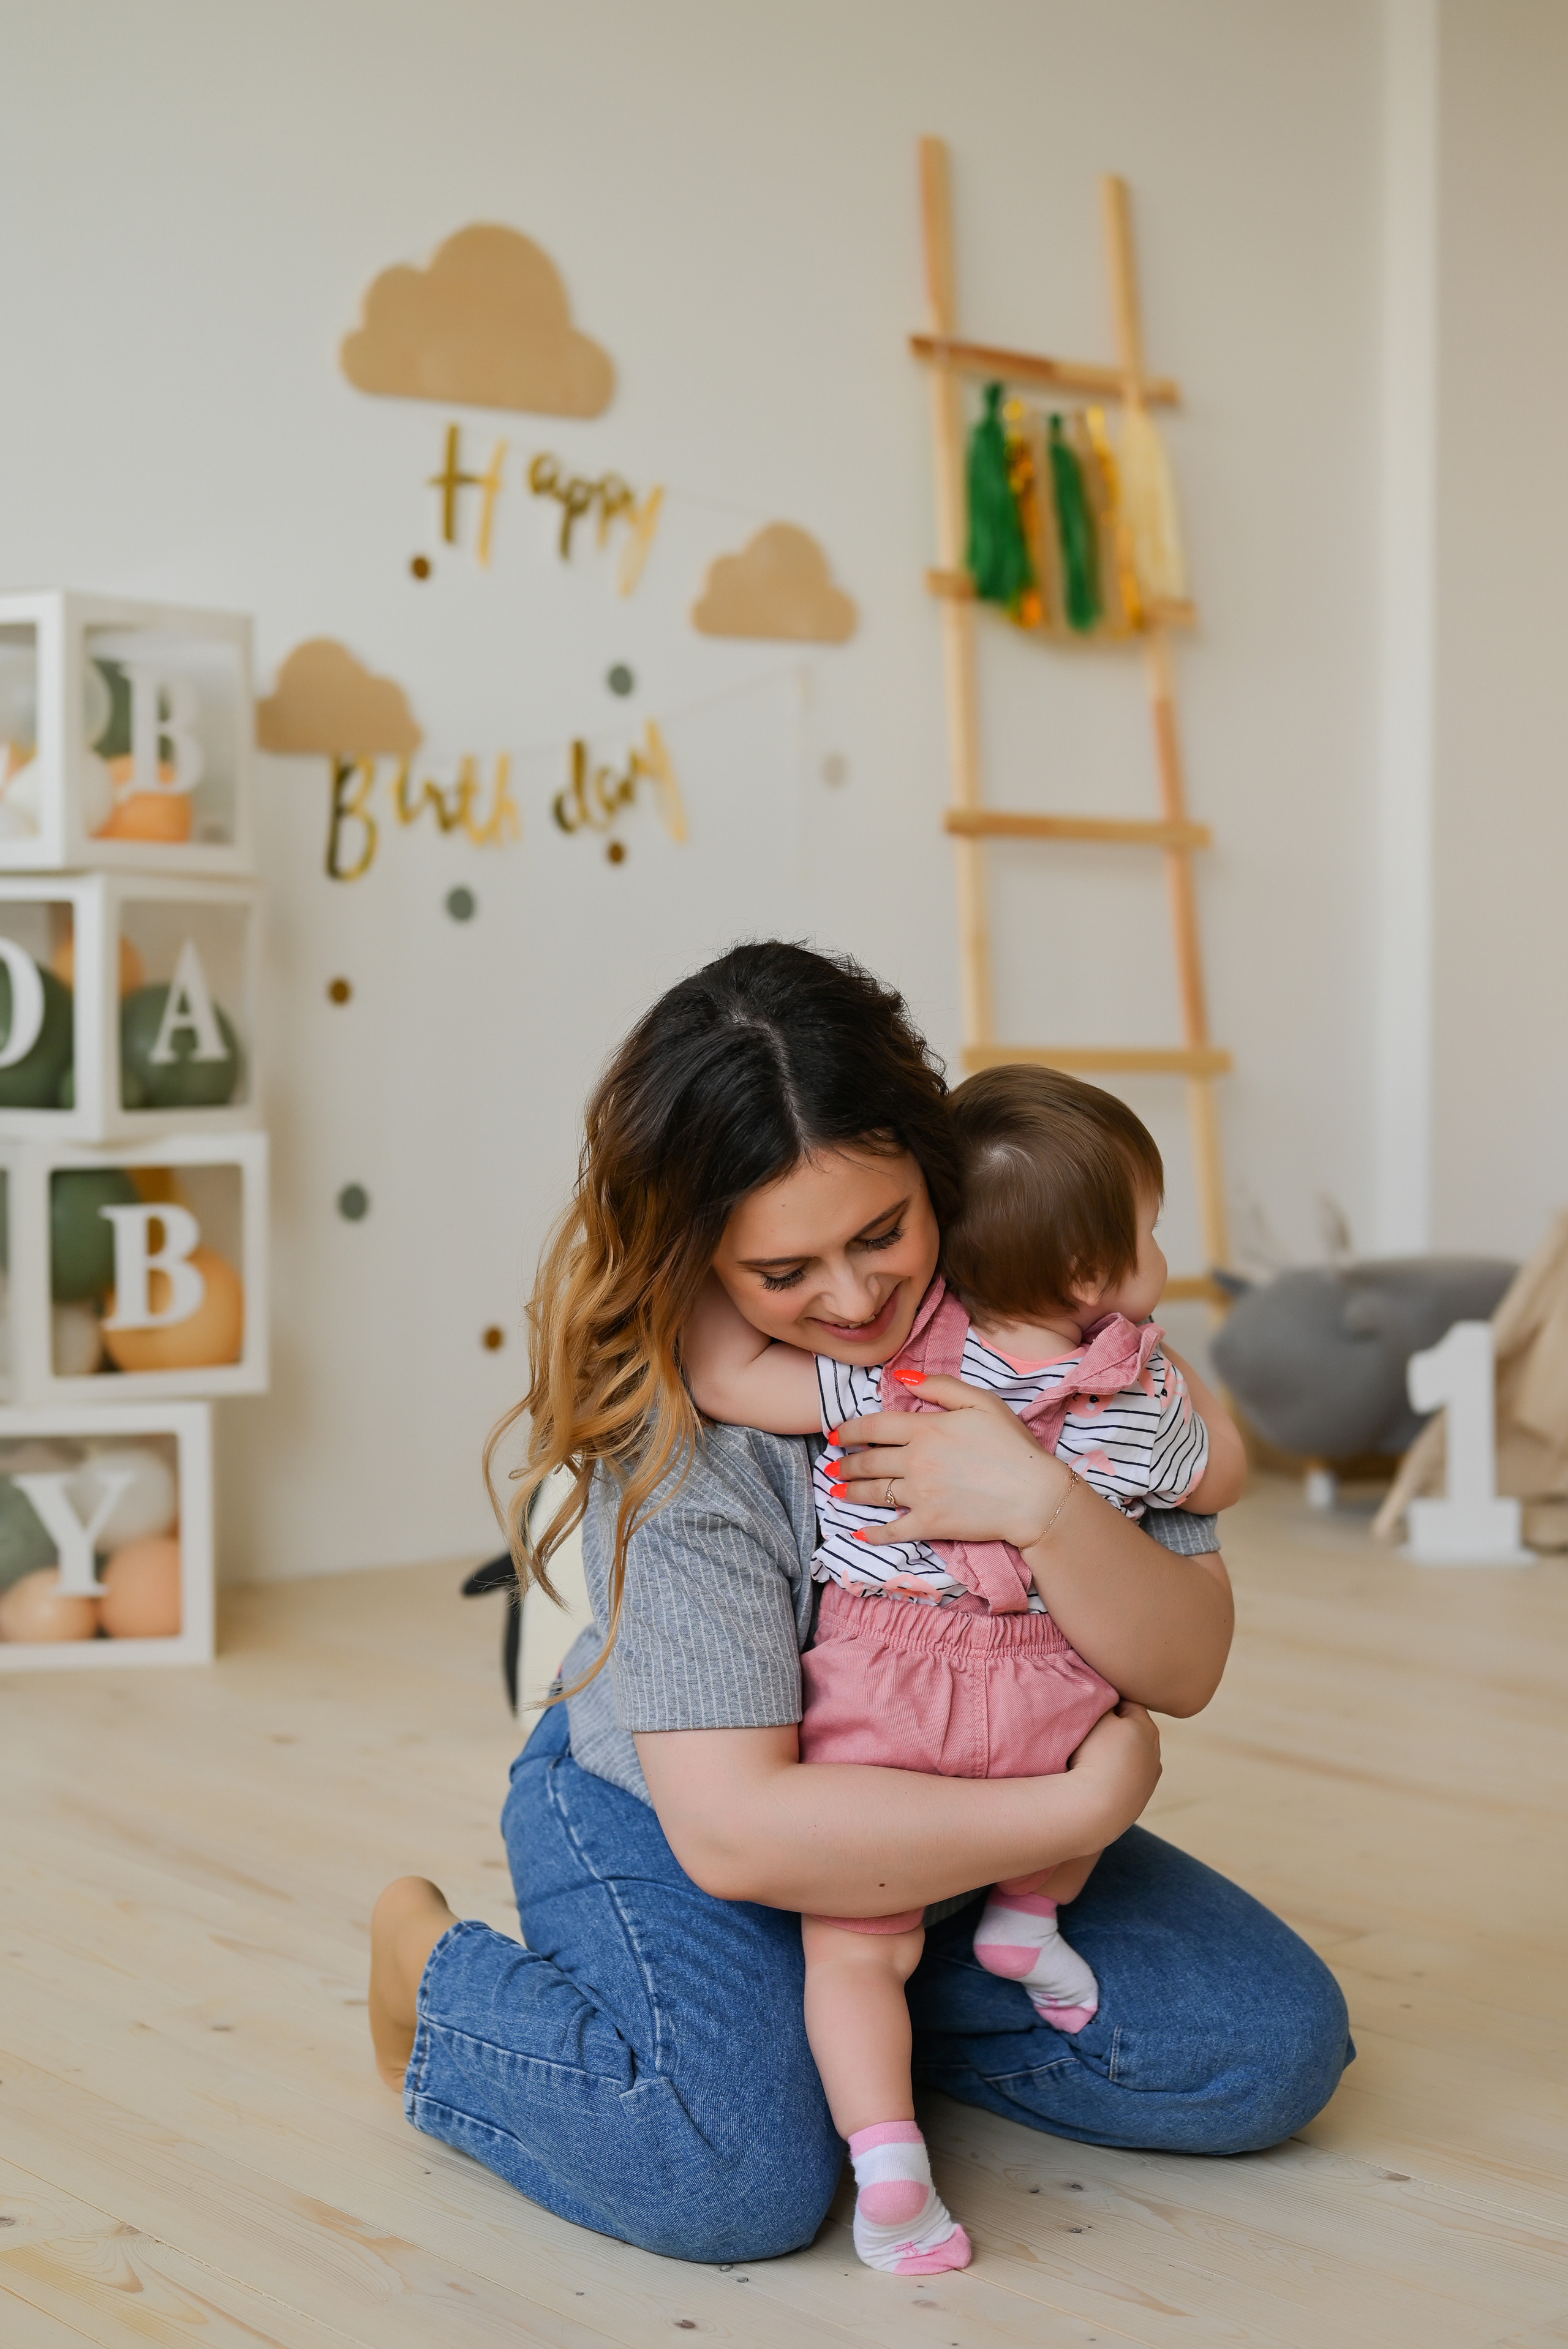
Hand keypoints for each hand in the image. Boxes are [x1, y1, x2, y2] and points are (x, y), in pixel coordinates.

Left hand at [830, 1373, 1069, 1550]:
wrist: (1034, 1495)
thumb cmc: (1013, 1446)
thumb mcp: (982, 1402)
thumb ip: (940, 1386)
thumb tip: (902, 1378)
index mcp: (926, 1428)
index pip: (874, 1426)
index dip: (849, 1429)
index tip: (835, 1434)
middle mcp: (915, 1461)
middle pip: (868, 1461)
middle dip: (845, 1463)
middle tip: (832, 1465)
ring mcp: (920, 1495)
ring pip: (874, 1493)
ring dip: (850, 1491)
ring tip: (837, 1491)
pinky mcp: (930, 1524)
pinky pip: (893, 1531)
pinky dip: (873, 1533)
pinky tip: (860, 1533)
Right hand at [1065, 1702, 1161, 1841]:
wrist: (1097, 1807)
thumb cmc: (1095, 1755)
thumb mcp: (1098, 1717)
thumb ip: (1105, 1702)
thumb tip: (1109, 1697)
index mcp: (1146, 1726)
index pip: (1129, 1703)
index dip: (1109, 1702)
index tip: (1092, 1708)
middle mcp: (1154, 1750)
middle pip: (1134, 1729)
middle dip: (1117, 1727)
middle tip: (1091, 1731)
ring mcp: (1150, 1777)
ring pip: (1133, 1755)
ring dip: (1119, 1753)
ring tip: (1094, 1758)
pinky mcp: (1141, 1798)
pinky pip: (1130, 1777)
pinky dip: (1120, 1774)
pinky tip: (1103, 1778)